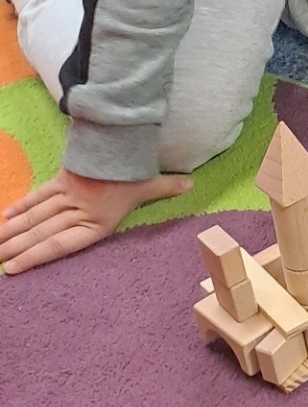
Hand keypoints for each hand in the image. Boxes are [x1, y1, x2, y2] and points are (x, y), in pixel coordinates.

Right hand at [0, 167, 192, 273]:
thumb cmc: (134, 167)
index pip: (60, 245)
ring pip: (33, 217)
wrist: (116, 138)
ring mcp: (66, 196)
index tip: (12, 268)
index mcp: (97, 222)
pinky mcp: (60, 181)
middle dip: (14, 249)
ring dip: (10, 232)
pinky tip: (4, 219)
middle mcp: (78, 212)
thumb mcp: (150, 183)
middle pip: (39, 234)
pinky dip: (20, 207)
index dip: (35, 257)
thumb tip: (191, 185)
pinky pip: (37, 197)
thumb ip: (166, 188)